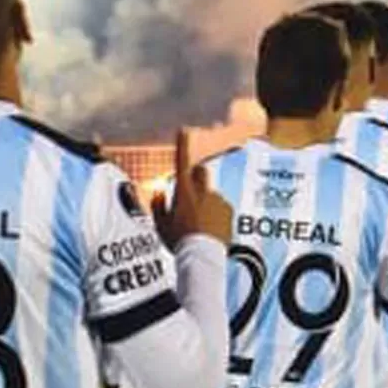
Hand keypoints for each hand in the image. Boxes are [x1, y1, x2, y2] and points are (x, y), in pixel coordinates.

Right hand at [150, 130, 230, 247]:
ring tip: (200, 227)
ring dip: (206, 204)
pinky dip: (216, 216)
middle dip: (196, 177)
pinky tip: (211, 232)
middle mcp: (203, 191)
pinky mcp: (229, 211)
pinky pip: (221, 208)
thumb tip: (160, 194)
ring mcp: (218, 200)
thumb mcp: (161, 225)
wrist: (203, 257)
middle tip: (190, 195)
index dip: (182, 145)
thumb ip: (159, 206)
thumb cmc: (179, 241)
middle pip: (200, 172)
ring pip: (210, 195)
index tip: (183, 130)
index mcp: (184, 192)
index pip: (182, 162)